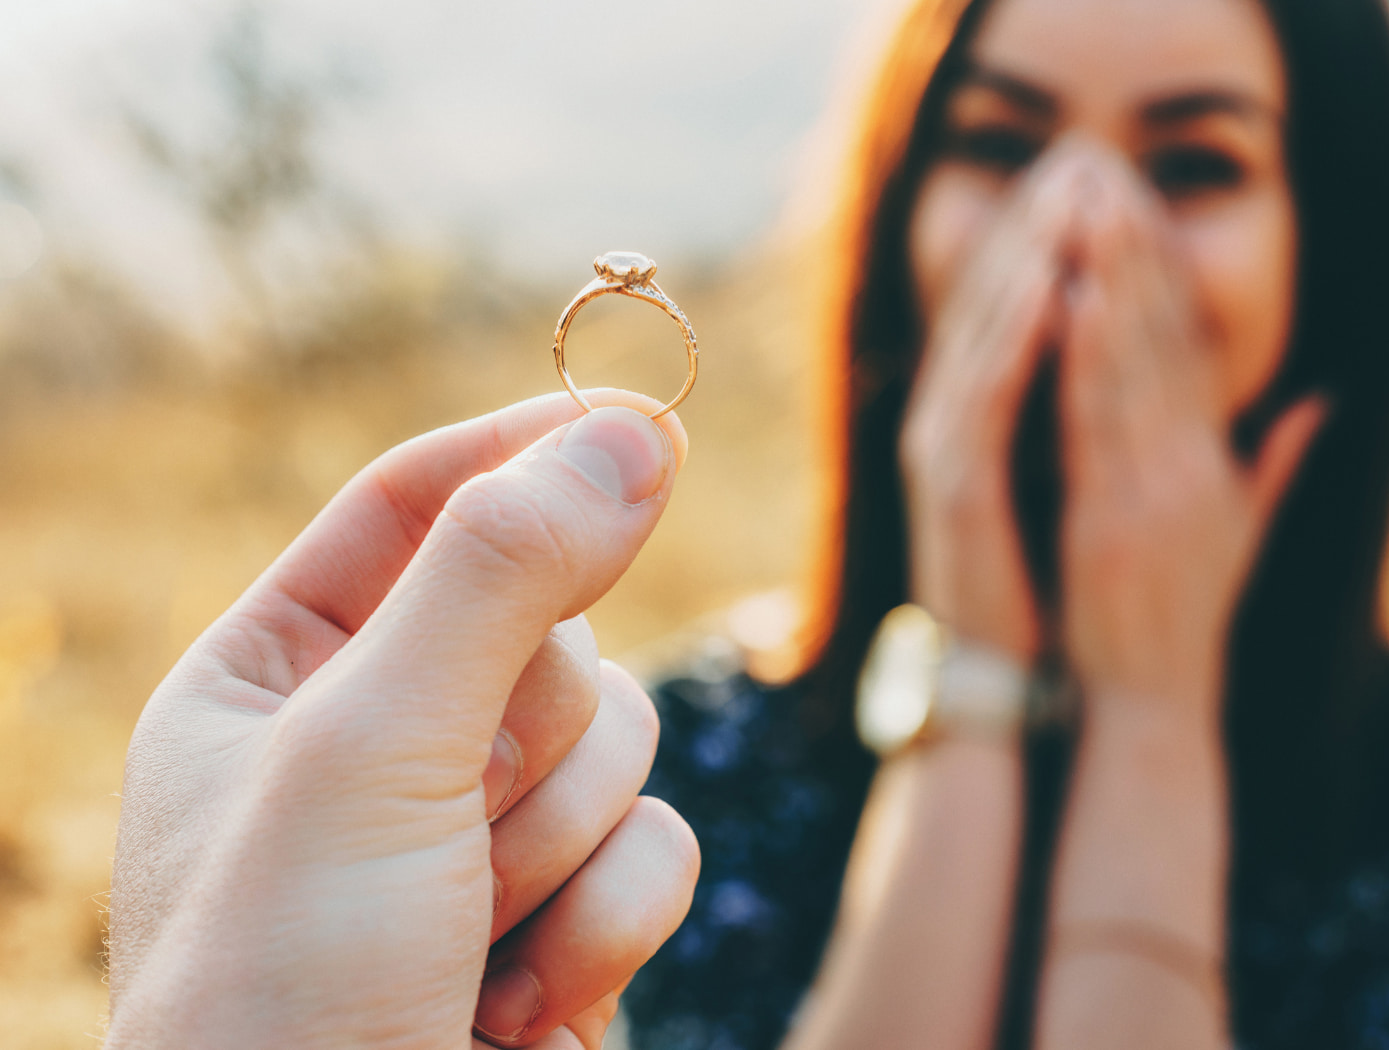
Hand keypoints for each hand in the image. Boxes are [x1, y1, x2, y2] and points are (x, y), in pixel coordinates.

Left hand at [105, 393, 700, 1049]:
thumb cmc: (287, 989)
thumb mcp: (369, 749)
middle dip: (530, 729)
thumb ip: (499, 576)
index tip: (643, 422)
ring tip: (469, 934)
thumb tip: (631, 435)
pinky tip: (513, 1002)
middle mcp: (377, 738)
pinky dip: (605, 923)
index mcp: (280, 673)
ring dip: (565, 839)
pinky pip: (660, 845)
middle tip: (456, 818)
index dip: (527, 452)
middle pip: (548, 622)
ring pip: (624, 733)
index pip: (417, 501)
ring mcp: (476, 828)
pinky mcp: (563, 911)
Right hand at [900, 143, 1091, 659]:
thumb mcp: (1074, 481)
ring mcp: (942, 448)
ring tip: (1067, 190)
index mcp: (981, 417)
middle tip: (1077, 154)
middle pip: (988, 300)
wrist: (1004, 670)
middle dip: (1033, 224)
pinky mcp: (949, 483)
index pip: (1013, 308)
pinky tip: (1049, 280)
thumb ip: (1093, 417)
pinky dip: (1013, 335)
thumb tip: (1136, 363)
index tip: (1095, 180)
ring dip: (1023, 255)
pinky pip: (982, 392)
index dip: (1049, 238)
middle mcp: (949, 419)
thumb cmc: (1046, 580)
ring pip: (981, 331)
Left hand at [1059, 160, 1322, 721]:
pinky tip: (1070, 298)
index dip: (1165, 272)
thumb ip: (1273, 465)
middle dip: (1138, 250)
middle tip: (1110, 173)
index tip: (1139, 208)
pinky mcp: (1113, 516)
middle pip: (1167, 337)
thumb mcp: (1236, 536)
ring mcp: (1152, 489)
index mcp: (1210, 463)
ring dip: (1113, 279)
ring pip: (1135, 364)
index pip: (1190, 348)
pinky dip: (1087, 357)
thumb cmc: (1180, 620)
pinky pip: (1096, 422)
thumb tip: (1316, 402)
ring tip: (1091, 206)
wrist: (1151, 702)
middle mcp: (1189, 464)